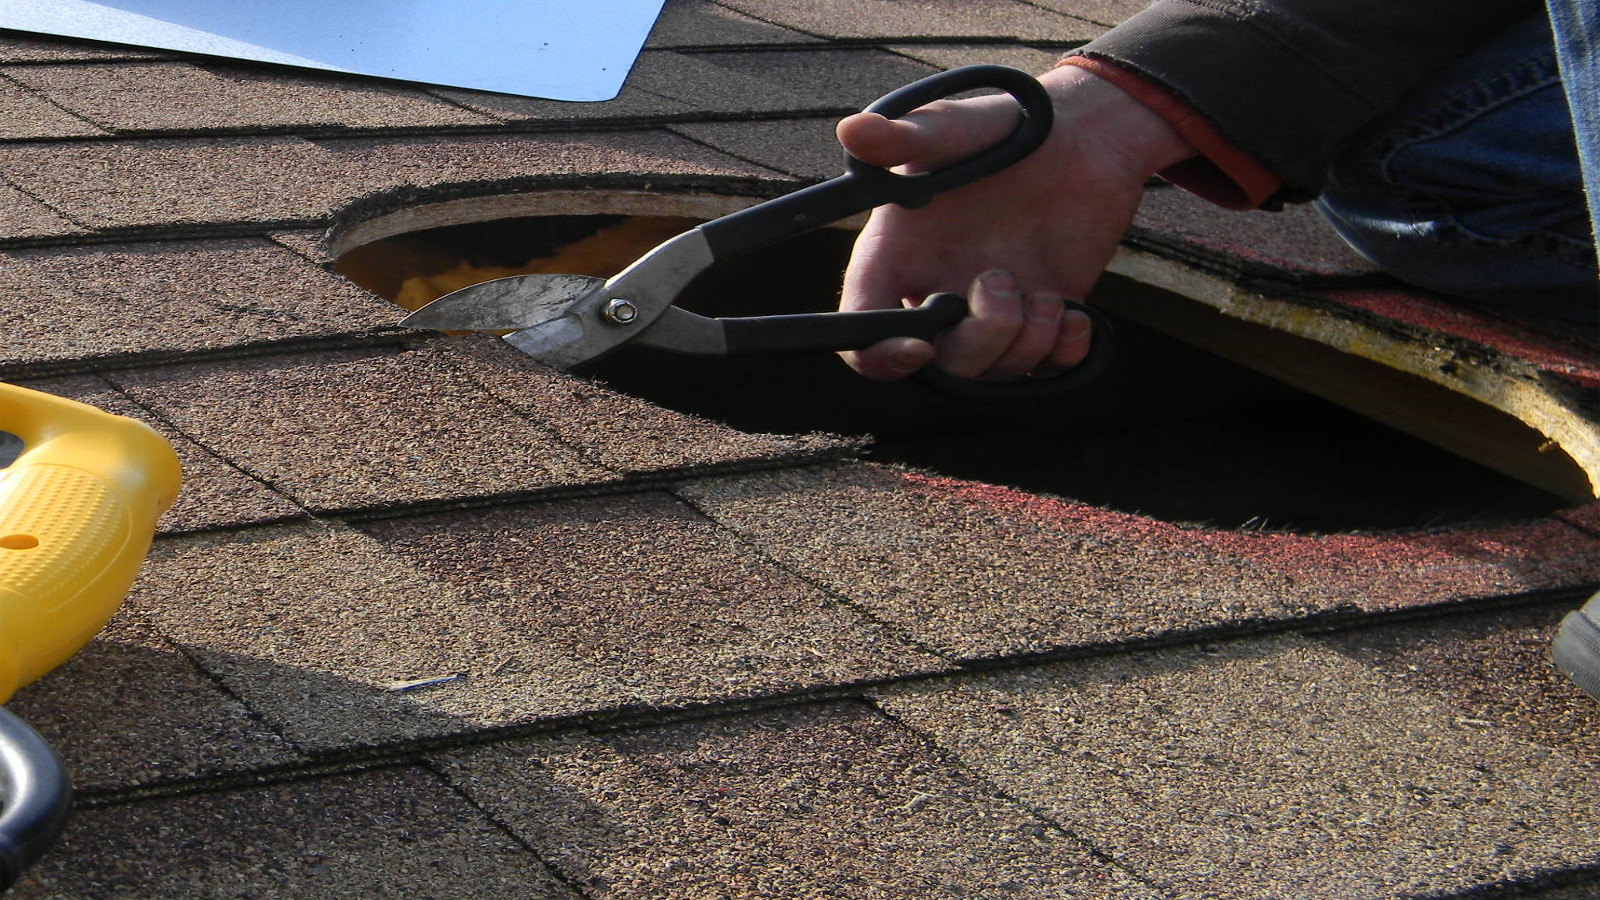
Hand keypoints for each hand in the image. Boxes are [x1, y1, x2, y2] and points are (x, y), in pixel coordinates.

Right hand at [837, 64, 1194, 381]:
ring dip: (1025, 344)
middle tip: (1002, 282)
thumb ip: (904, 137)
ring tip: (1045, 295)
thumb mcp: (954, 128)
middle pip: (939, 364)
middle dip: (977, 341)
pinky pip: (1047, 368)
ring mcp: (991, 310)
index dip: (877, 355)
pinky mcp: (1041, 317)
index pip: (863, 327)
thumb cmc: (1005, 127)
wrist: (1084, 134)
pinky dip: (1063, 352)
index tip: (917, 347)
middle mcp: (938, 290)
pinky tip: (1073, 311)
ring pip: (994, 371)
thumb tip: (852, 129)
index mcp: (898, 255)